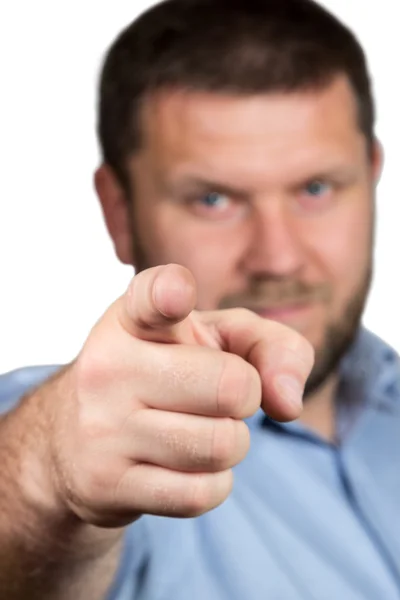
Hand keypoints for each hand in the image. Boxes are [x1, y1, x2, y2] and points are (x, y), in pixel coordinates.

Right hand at [48, 264, 313, 526]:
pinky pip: (201, 494)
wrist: (81, 440)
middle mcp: (108, 366)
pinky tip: (184, 466)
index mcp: (133, 318)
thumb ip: (273, 347)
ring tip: (196, 429)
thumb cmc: (169, 374)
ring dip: (230, 442)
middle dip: (244, 397)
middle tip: (214, 396)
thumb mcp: (219, 341)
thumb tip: (287, 402)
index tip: (177, 296)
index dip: (170, 294)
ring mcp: (101, 427)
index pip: (152, 297)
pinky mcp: (105, 483)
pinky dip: (213, 483)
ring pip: (222, 445)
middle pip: (231, 386)